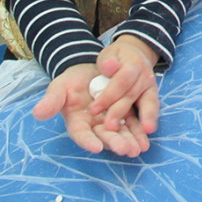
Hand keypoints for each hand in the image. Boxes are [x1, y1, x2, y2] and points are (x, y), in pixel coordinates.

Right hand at [33, 63, 151, 155]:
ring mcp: (108, 119)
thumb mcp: (59, 87)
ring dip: (129, 140)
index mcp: (76, 121)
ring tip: (138, 149)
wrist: (89, 70)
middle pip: (103, 136)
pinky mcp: (122, 111)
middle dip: (114, 143)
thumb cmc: (70, 81)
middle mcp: (93, 124)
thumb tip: (38, 112)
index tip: (97, 148)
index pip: (81, 134)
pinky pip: (131, 122)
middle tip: (126, 150)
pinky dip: (138, 130)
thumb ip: (52, 100)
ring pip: (119, 132)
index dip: (88, 141)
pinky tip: (146, 138)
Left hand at [89, 35, 159, 135]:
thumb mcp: (108, 54)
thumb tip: (108, 67)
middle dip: (120, 111)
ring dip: (145, 117)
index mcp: (132, 63)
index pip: (121, 81)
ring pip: (148, 102)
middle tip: (109, 127)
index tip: (94, 109)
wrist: (134, 54)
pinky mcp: (152, 95)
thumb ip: (107, 61)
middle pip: (132, 94)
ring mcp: (150, 85)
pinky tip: (149, 130)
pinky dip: (151, 118)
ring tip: (145, 130)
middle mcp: (144, 75)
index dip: (109, 95)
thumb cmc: (116, 58)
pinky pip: (153, 106)